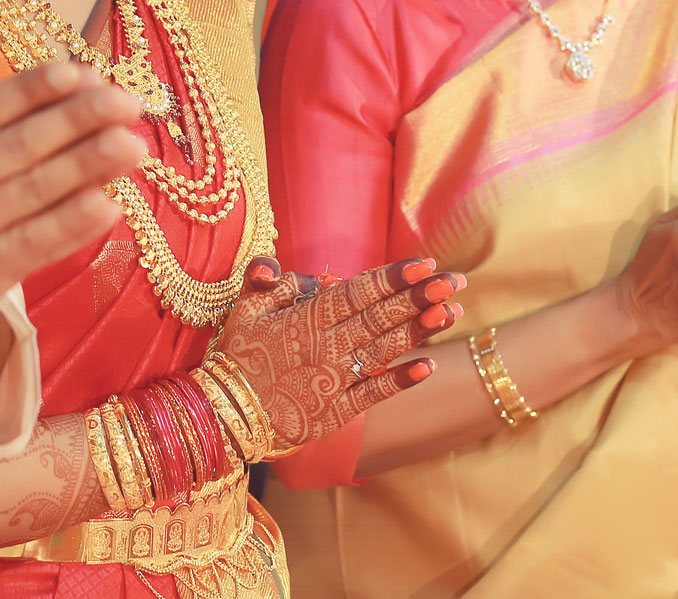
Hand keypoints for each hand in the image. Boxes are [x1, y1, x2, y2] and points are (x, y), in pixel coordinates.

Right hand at [0, 53, 145, 377]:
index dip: (38, 88)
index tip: (81, 70)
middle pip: (25, 146)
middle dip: (82, 119)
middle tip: (130, 99)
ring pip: (37, 193)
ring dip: (91, 166)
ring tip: (136, 144)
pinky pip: (31, 248)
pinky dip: (70, 228)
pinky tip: (108, 208)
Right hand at [216, 257, 461, 452]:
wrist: (223, 415)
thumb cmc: (236, 355)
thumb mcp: (243, 309)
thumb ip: (266, 280)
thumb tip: (279, 268)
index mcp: (306, 319)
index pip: (357, 292)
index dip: (393, 277)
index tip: (425, 263)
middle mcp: (325, 348)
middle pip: (380, 317)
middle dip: (420, 296)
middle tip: (455, 280)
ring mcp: (333, 381)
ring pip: (384, 350)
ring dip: (420, 330)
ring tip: (452, 311)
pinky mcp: (336, 412)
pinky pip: (374, 394)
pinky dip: (401, 380)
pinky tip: (429, 366)